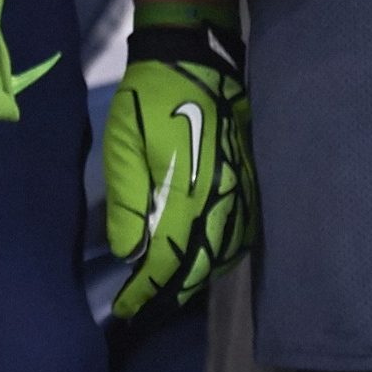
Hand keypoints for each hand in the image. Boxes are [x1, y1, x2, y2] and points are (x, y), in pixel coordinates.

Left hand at [103, 20, 255, 320]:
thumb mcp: (123, 145)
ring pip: (222, 255)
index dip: (146, 290)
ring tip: (166, 289)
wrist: (195, 63)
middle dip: (171, 291)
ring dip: (195, 277)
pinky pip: (237, 235)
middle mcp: (220, 203)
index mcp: (185, 194)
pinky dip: (217, 256)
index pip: (168, 260)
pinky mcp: (248, 185)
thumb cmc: (149, 99)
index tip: (126, 308)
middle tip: (142, 303)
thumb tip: (129, 254)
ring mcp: (240, 195)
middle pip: (199, 265)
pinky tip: (199, 259)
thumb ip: (127, 201)